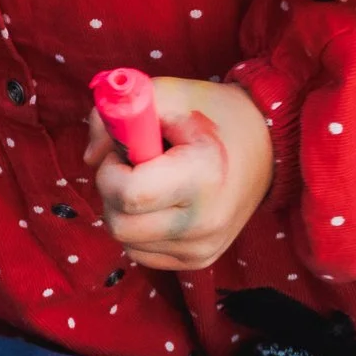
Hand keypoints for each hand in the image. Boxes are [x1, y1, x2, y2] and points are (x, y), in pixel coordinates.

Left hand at [86, 77, 273, 269]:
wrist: (265, 144)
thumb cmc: (210, 115)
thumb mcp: (165, 96)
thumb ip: (115, 116)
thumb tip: (90, 158)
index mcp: (203, 176)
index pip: (128, 194)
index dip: (111, 171)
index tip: (124, 152)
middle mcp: (207, 220)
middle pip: (120, 224)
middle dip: (112, 191)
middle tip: (131, 167)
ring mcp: (204, 246)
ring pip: (125, 240)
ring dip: (123, 210)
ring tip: (151, 182)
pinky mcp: (200, 259)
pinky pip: (141, 252)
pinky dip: (138, 228)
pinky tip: (160, 203)